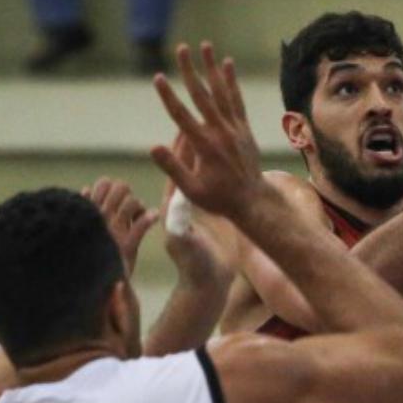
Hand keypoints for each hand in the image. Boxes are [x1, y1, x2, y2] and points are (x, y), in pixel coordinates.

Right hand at [83, 177, 157, 274]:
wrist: (93, 285)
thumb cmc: (88, 254)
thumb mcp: (84, 227)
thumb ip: (86, 208)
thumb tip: (87, 189)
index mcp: (89, 211)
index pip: (104, 183)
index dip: (113, 189)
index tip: (116, 202)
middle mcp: (100, 217)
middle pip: (121, 187)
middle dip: (128, 195)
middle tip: (129, 210)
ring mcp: (114, 230)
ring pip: (132, 201)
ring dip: (138, 207)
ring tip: (138, 218)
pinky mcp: (126, 246)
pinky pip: (141, 225)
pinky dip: (149, 218)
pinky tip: (153, 217)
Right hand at [150, 42, 264, 217]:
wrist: (252, 200)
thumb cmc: (218, 198)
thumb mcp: (191, 189)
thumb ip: (173, 167)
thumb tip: (152, 147)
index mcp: (204, 146)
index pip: (181, 115)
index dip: (168, 96)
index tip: (158, 77)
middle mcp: (220, 132)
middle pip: (202, 95)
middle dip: (190, 71)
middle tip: (182, 48)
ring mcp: (234, 128)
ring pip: (222, 92)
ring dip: (212, 68)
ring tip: (205, 46)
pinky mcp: (244, 128)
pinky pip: (237, 100)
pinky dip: (232, 82)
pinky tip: (227, 64)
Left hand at [158, 143, 232, 289]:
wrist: (208, 284)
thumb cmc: (196, 269)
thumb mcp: (186, 246)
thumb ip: (180, 229)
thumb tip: (175, 213)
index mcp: (173, 209)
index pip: (174, 173)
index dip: (178, 152)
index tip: (184, 130)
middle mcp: (183, 204)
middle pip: (185, 168)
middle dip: (191, 144)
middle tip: (197, 119)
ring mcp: (197, 208)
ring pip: (201, 174)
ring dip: (206, 152)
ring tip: (214, 129)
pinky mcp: (211, 213)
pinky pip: (214, 184)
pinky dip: (220, 168)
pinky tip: (229, 154)